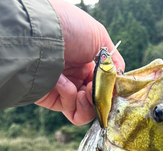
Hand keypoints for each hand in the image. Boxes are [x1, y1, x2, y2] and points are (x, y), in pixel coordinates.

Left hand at [35, 0, 123, 125]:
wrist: (42, 33)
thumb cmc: (70, 28)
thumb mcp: (100, 37)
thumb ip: (113, 60)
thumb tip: (120, 78)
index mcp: (87, 63)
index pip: (103, 85)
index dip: (109, 89)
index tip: (111, 87)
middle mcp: (75, 76)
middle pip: (95, 101)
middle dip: (100, 98)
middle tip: (95, 90)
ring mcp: (64, 89)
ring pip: (84, 111)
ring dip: (88, 104)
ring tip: (84, 92)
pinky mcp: (52, 99)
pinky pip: (70, 109)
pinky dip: (70, 96)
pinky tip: (62, 82)